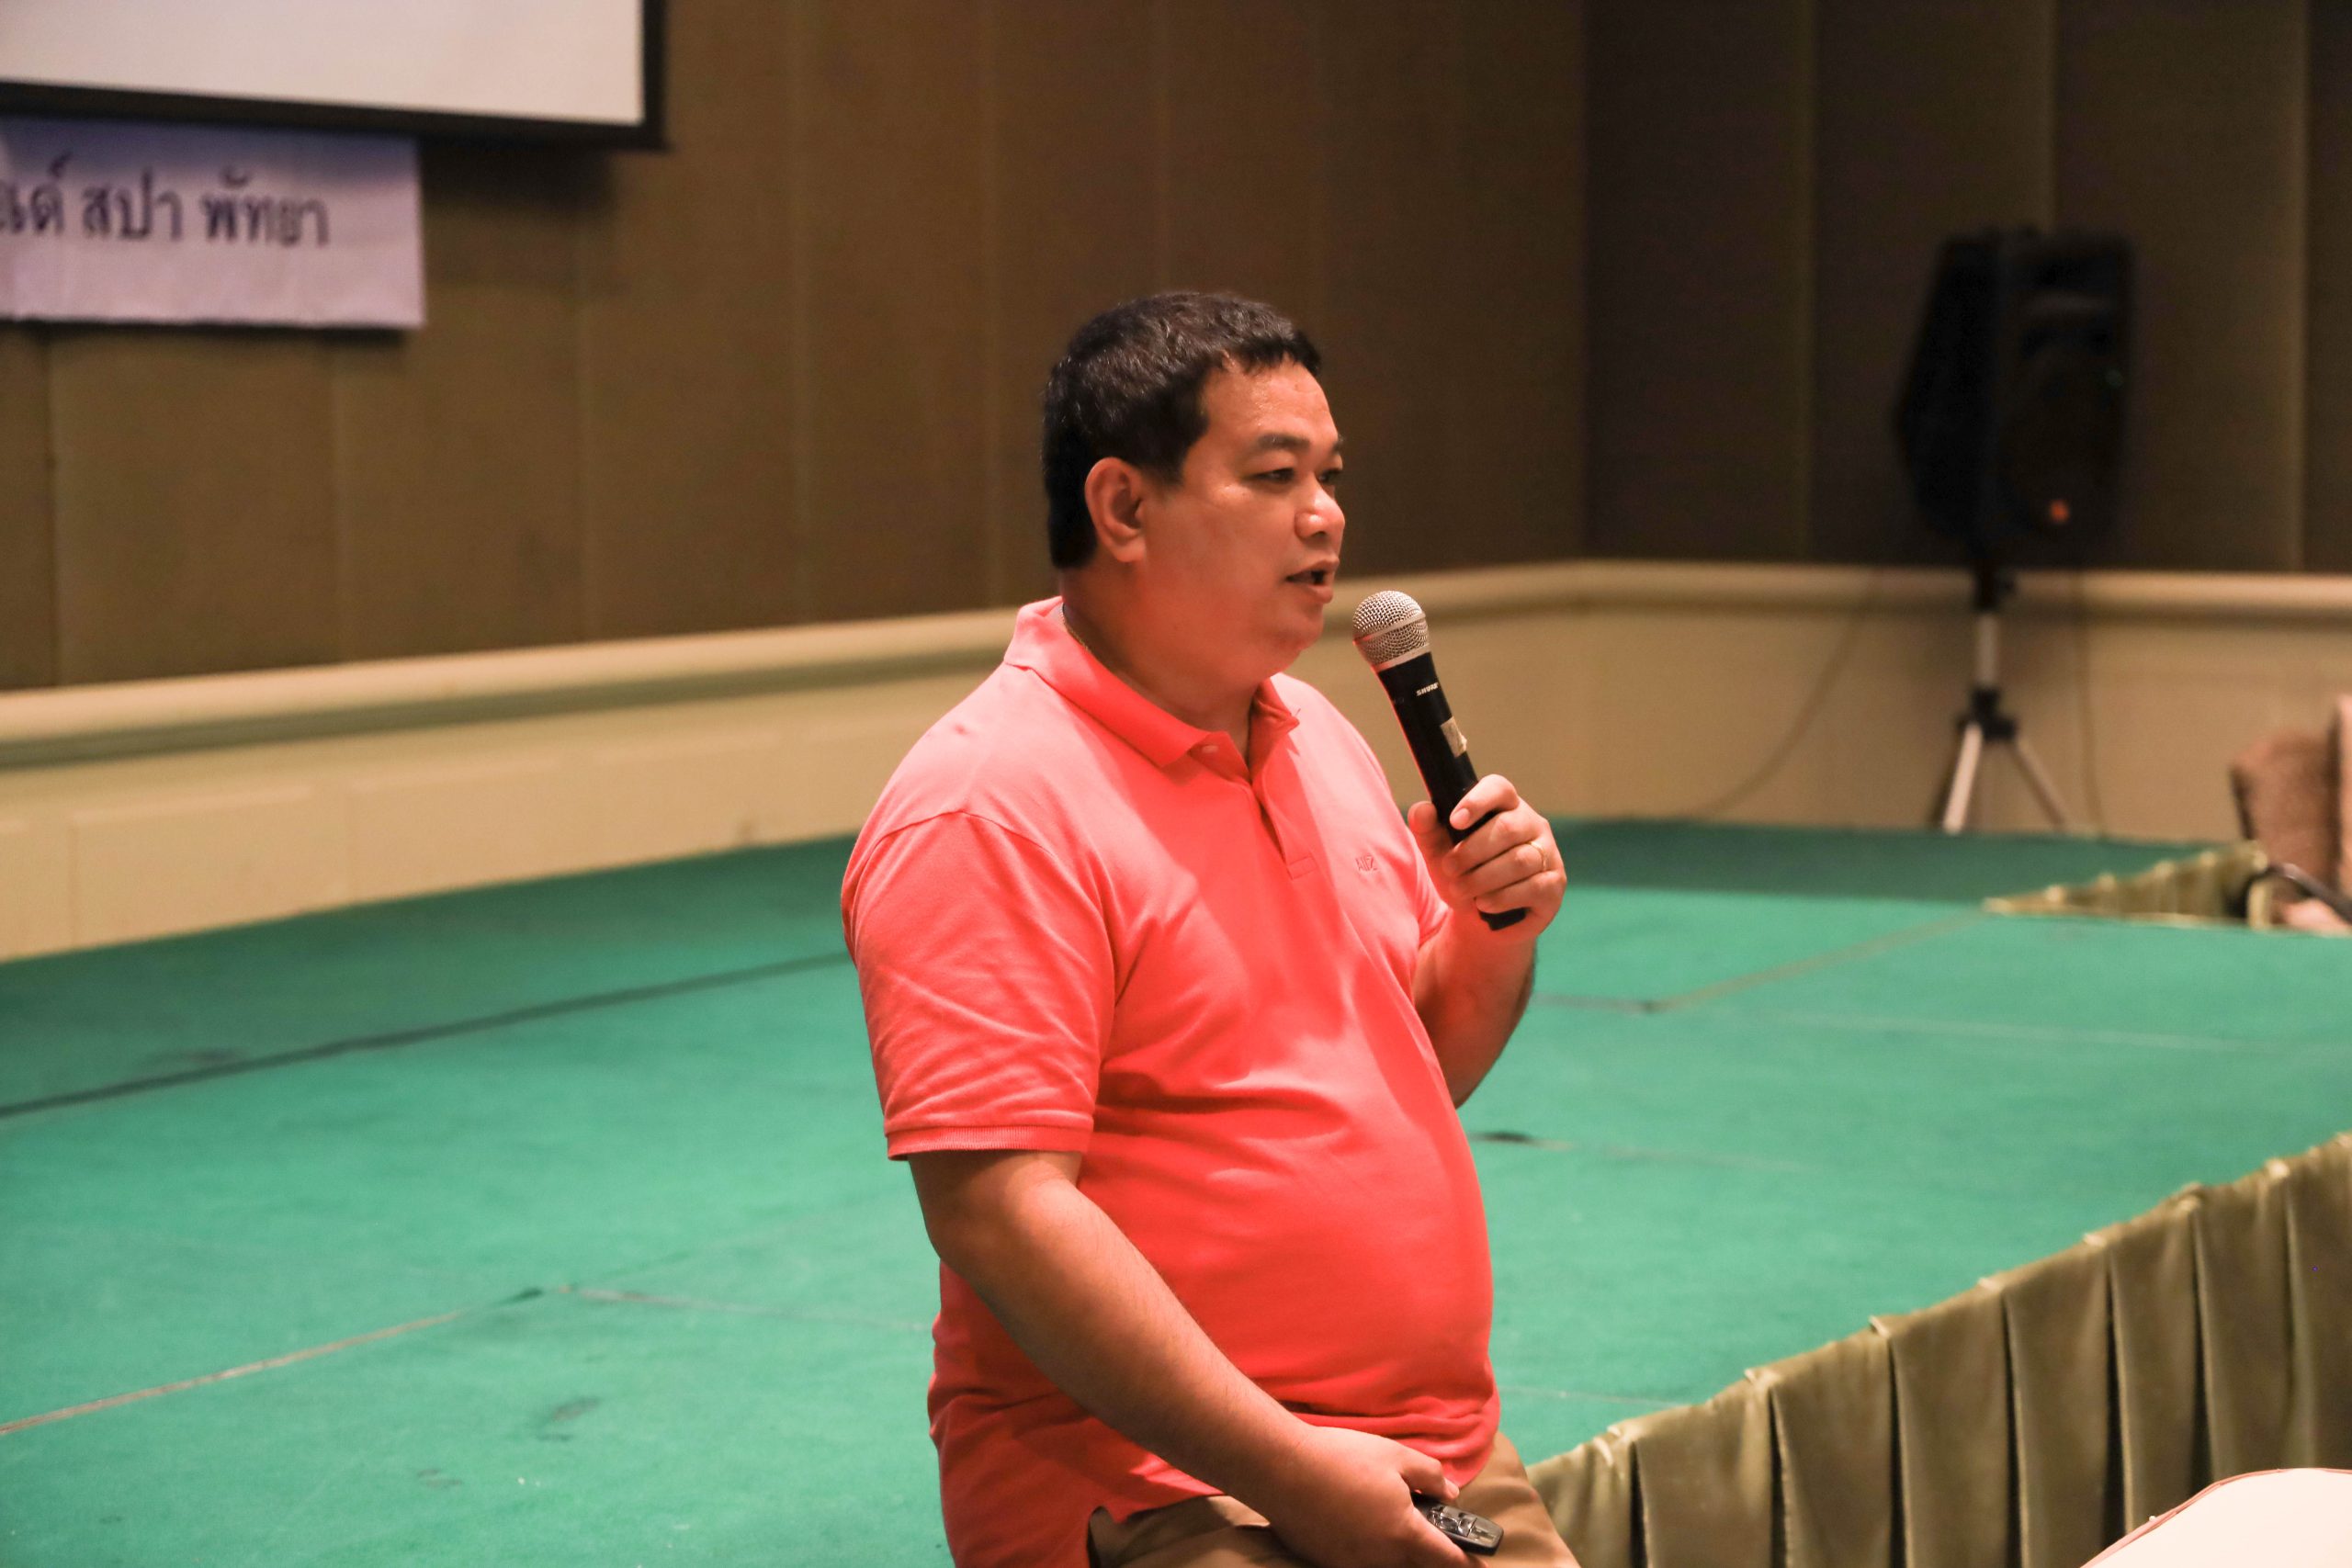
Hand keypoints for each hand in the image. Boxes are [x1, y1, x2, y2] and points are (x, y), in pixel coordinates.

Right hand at [1251, 1425, 1468, 1567]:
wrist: (1282, 1468)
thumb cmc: (1343, 1458)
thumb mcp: (1397, 1456)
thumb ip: (1431, 1476)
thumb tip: (1451, 1492)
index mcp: (1405, 1536)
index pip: (1447, 1560)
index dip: (1467, 1562)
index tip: (1480, 1563)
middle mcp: (1381, 1559)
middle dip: (1433, 1557)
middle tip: (1436, 1539)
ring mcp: (1351, 1563)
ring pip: (1388, 1566)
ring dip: (1400, 1553)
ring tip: (1395, 1524)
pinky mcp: (1326, 1560)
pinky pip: (1360, 1561)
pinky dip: (1370, 1550)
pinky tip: (1361, 1524)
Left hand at [1408, 774, 1564, 938]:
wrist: (1482, 920)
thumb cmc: (1464, 876)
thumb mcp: (1439, 854)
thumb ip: (1428, 830)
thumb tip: (1422, 810)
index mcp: (1505, 807)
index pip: (1499, 788)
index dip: (1478, 801)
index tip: (1454, 821)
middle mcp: (1532, 825)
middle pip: (1507, 828)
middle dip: (1472, 851)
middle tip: (1449, 869)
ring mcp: (1548, 854)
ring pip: (1519, 860)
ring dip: (1483, 878)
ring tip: (1461, 890)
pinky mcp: (1554, 885)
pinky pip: (1532, 887)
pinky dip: (1502, 897)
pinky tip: (1483, 904)